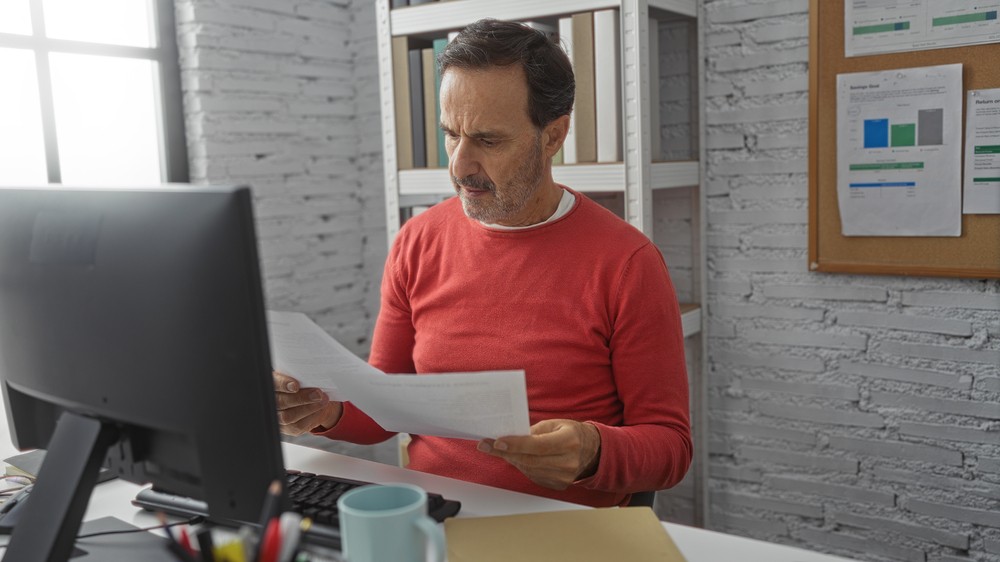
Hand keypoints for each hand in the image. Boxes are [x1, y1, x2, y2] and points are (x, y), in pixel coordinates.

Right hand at [273, 371, 342, 435]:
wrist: (312, 398)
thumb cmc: (305, 384)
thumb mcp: (302, 377)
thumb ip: (302, 376)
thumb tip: (311, 376)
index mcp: (273, 385)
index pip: (273, 384)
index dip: (283, 385)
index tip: (295, 386)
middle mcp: (272, 402)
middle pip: (281, 402)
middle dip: (301, 398)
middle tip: (317, 393)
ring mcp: (277, 417)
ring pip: (288, 417)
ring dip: (308, 408)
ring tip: (322, 401)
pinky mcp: (287, 428)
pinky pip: (297, 426)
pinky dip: (311, 417)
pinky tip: (320, 409)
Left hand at [476, 419, 600, 489]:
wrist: (591, 452)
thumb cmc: (571, 433)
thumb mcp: (555, 424)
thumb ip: (533, 431)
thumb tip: (510, 437)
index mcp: (569, 441)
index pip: (537, 445)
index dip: (515, 444)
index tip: (496, 442)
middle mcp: (568, 462)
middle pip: (529, 460)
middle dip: (505, 452)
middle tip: (486, 445)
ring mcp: (564, 477)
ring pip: (528, 469)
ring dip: (511, 459)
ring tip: (498, 449)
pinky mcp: (558, 485)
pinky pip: (533, 476)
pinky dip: (521, 466)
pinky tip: (515, 458)